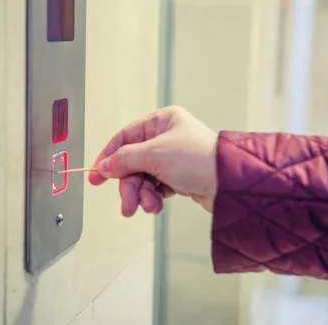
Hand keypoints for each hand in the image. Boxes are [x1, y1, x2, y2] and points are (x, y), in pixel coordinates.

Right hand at [89, 105, 217, 216]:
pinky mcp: (180, 177)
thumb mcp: (155, 155)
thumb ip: (125, 159)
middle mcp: (168, 137)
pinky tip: (156, 206)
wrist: (230, 184)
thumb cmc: (200, 159)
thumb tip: (105, 166)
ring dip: (142, 194)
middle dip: (129, 185)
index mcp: (163, 121)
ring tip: (148, 207)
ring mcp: (174, 158)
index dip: (109, 157)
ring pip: (144, 177)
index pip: (125, 137)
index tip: (97, 175)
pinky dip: (154, 198)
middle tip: (127, 204)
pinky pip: (157, 187)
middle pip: (133, 162)